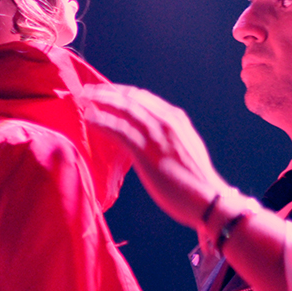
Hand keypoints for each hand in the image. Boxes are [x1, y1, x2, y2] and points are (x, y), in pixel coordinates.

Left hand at [80, 83, 229, 228]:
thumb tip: (152, 136)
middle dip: (107, 91)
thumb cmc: (196, 180)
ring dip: (101, 101)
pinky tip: (90, 120)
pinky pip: (118, 130)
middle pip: (130, 97)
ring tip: (84, 99)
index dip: (121, 92)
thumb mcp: (185, 148)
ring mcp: (156, 135)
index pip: (142, 97)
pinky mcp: (145, 152)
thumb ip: (169, 137)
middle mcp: (166, 121)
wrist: (207, 200)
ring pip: (123, 108)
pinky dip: (102, 122)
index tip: (106, 91)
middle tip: (87, 90)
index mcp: (175, 118)